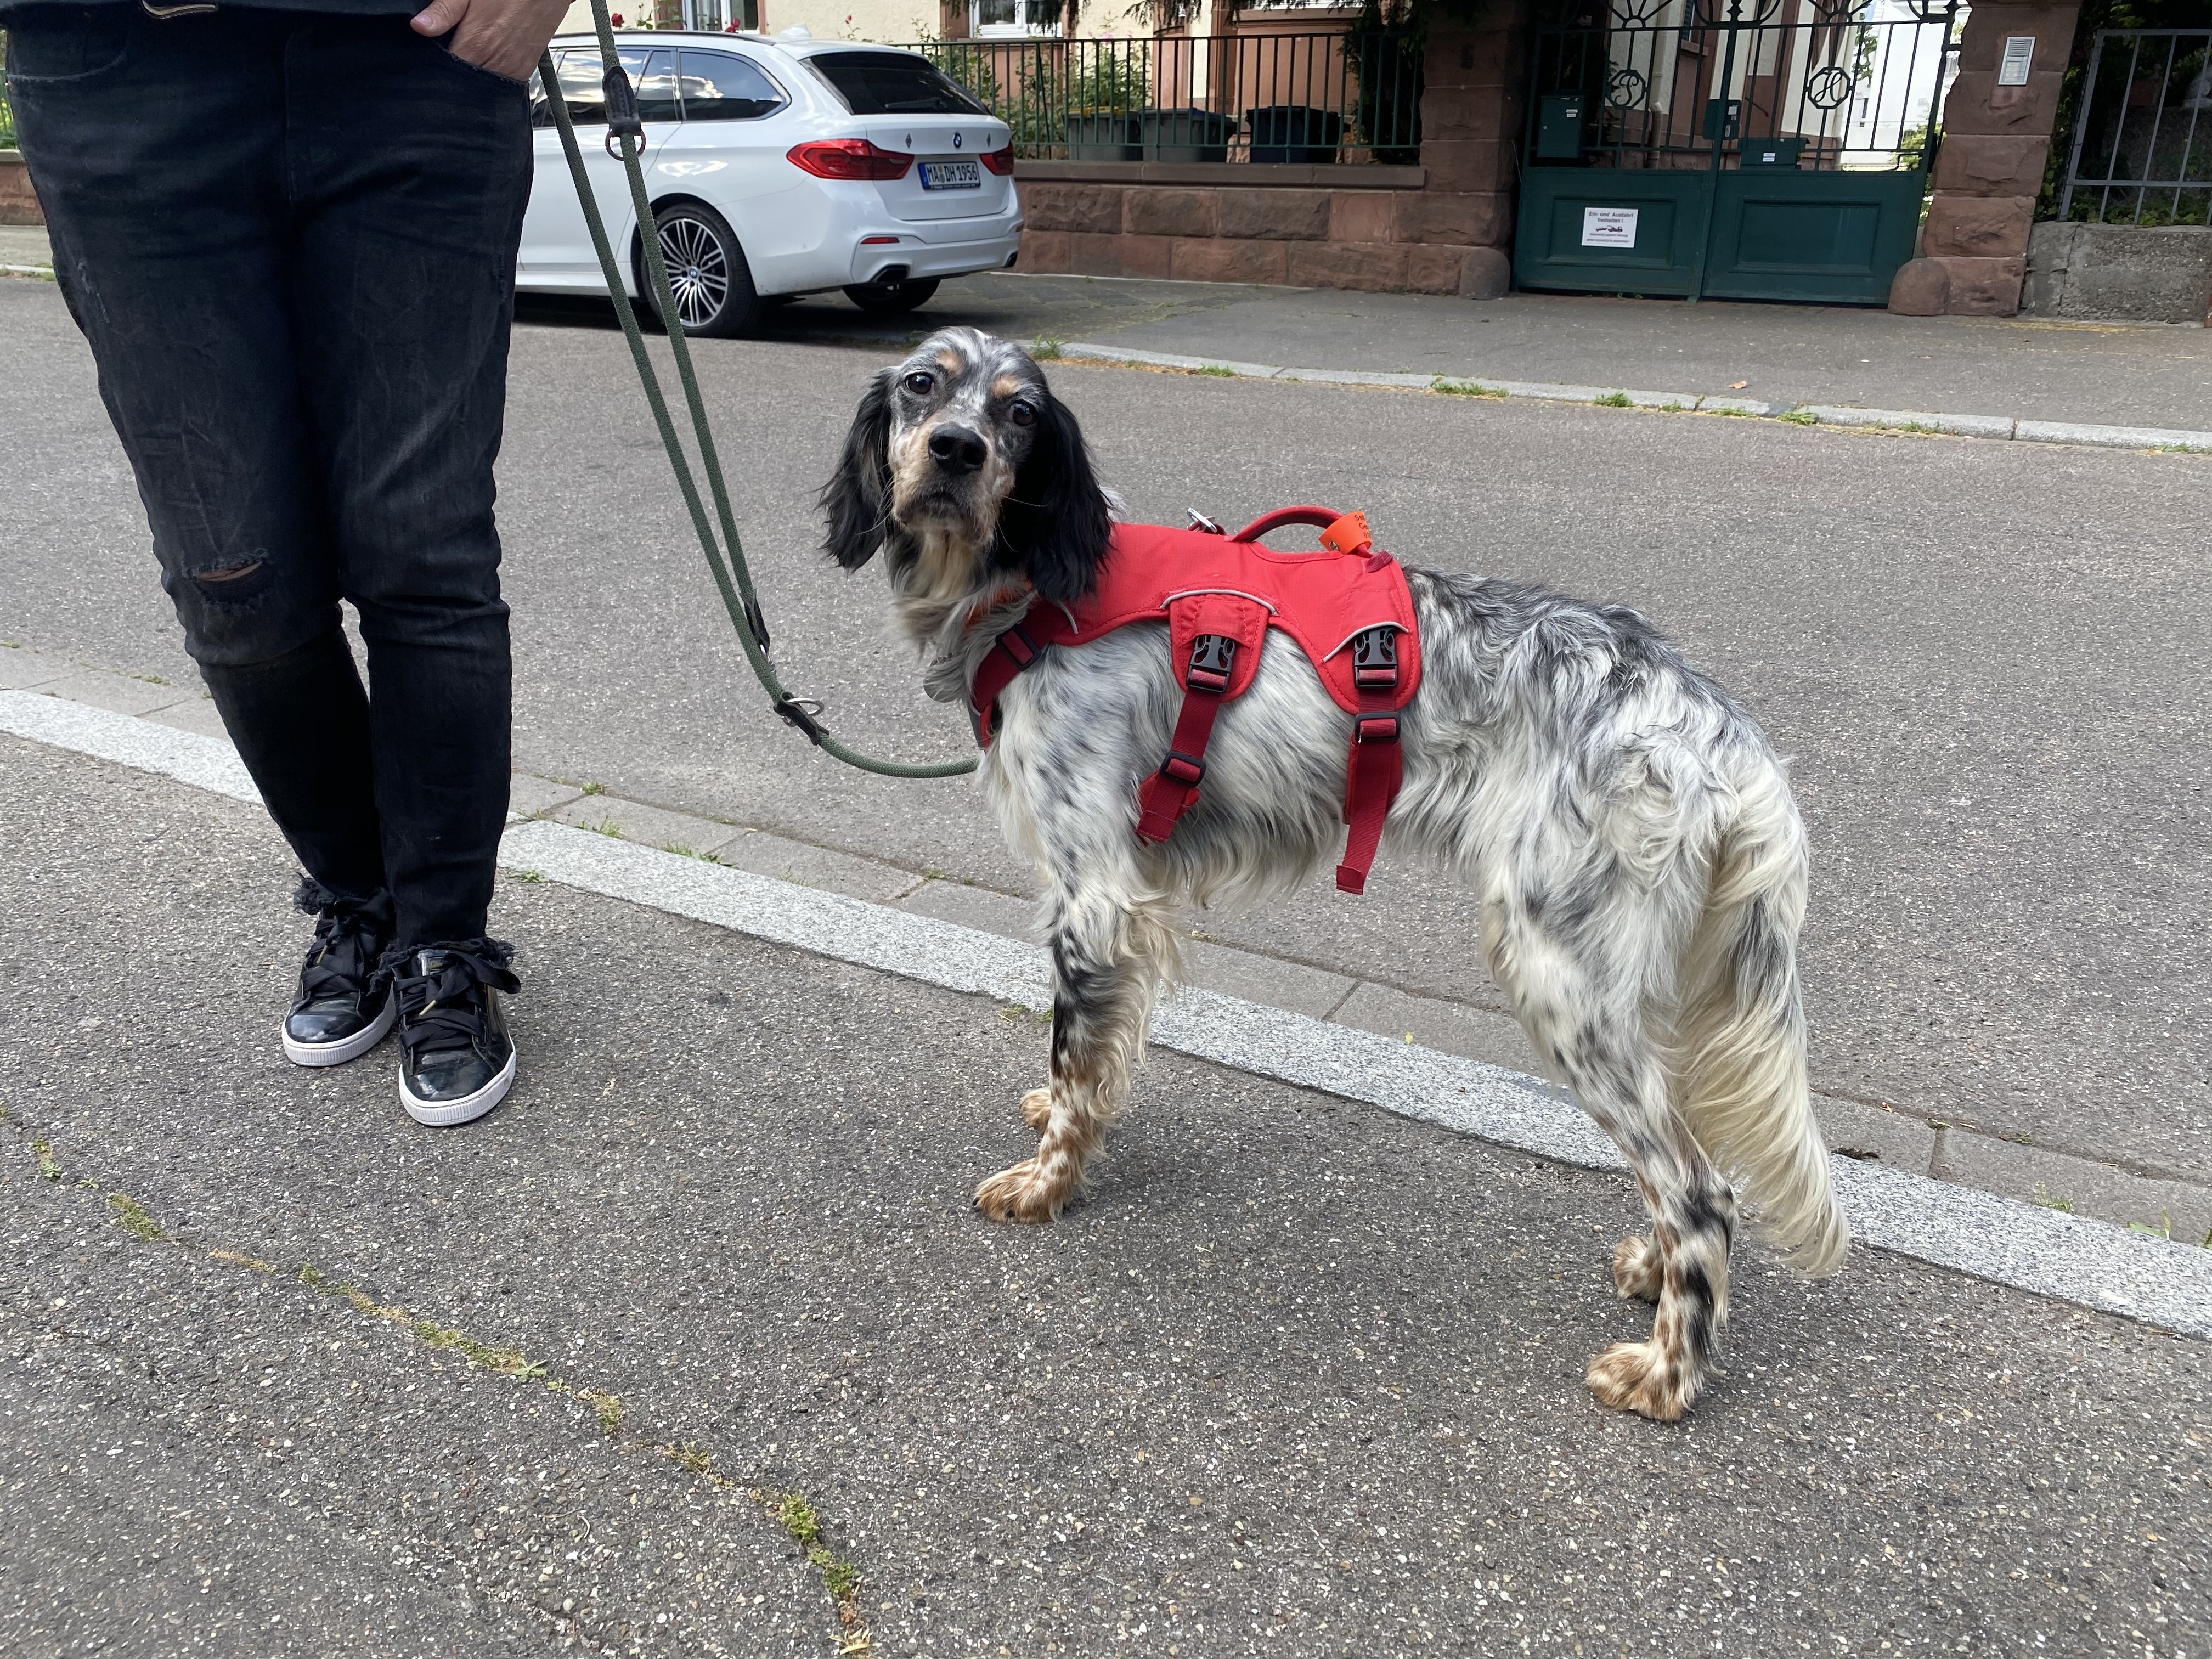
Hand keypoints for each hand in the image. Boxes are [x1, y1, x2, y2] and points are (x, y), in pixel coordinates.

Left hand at [412, 0, 575, 83]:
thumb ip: (444, 11)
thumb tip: (420, 27)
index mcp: (476, 45)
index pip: (447, 73)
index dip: (435, 71)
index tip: (429, 66)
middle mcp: (496, 63)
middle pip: (465, 85)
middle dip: (454, 77)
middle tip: (449, 60)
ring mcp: (513, 69)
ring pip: (484, 89)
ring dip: (473, 79)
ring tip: (467, 61)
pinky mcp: (525, 70)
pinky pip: (503, 84)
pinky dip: (491, 78)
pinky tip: (485, 62)